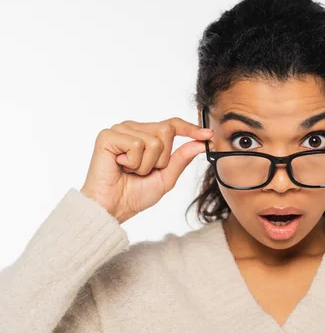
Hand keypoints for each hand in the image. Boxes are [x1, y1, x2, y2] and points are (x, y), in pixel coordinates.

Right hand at [80, 118, 213, 223]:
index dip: (191, 129)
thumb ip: (181, 159)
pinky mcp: (108, 136)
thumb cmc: (135, 194)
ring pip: (154, 140)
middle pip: (166, 130)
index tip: (208, 135)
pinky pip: (137, 145)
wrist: (113, 208)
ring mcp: (120, 130)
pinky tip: (120, 166)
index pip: (173, 124)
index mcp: (147, 135)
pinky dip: (133, 163)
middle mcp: (134, 128)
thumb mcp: (166, 177)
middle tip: (143, 170)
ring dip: (146, 164)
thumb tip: (201, 143)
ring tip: (130, 170)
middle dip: (161, 158)